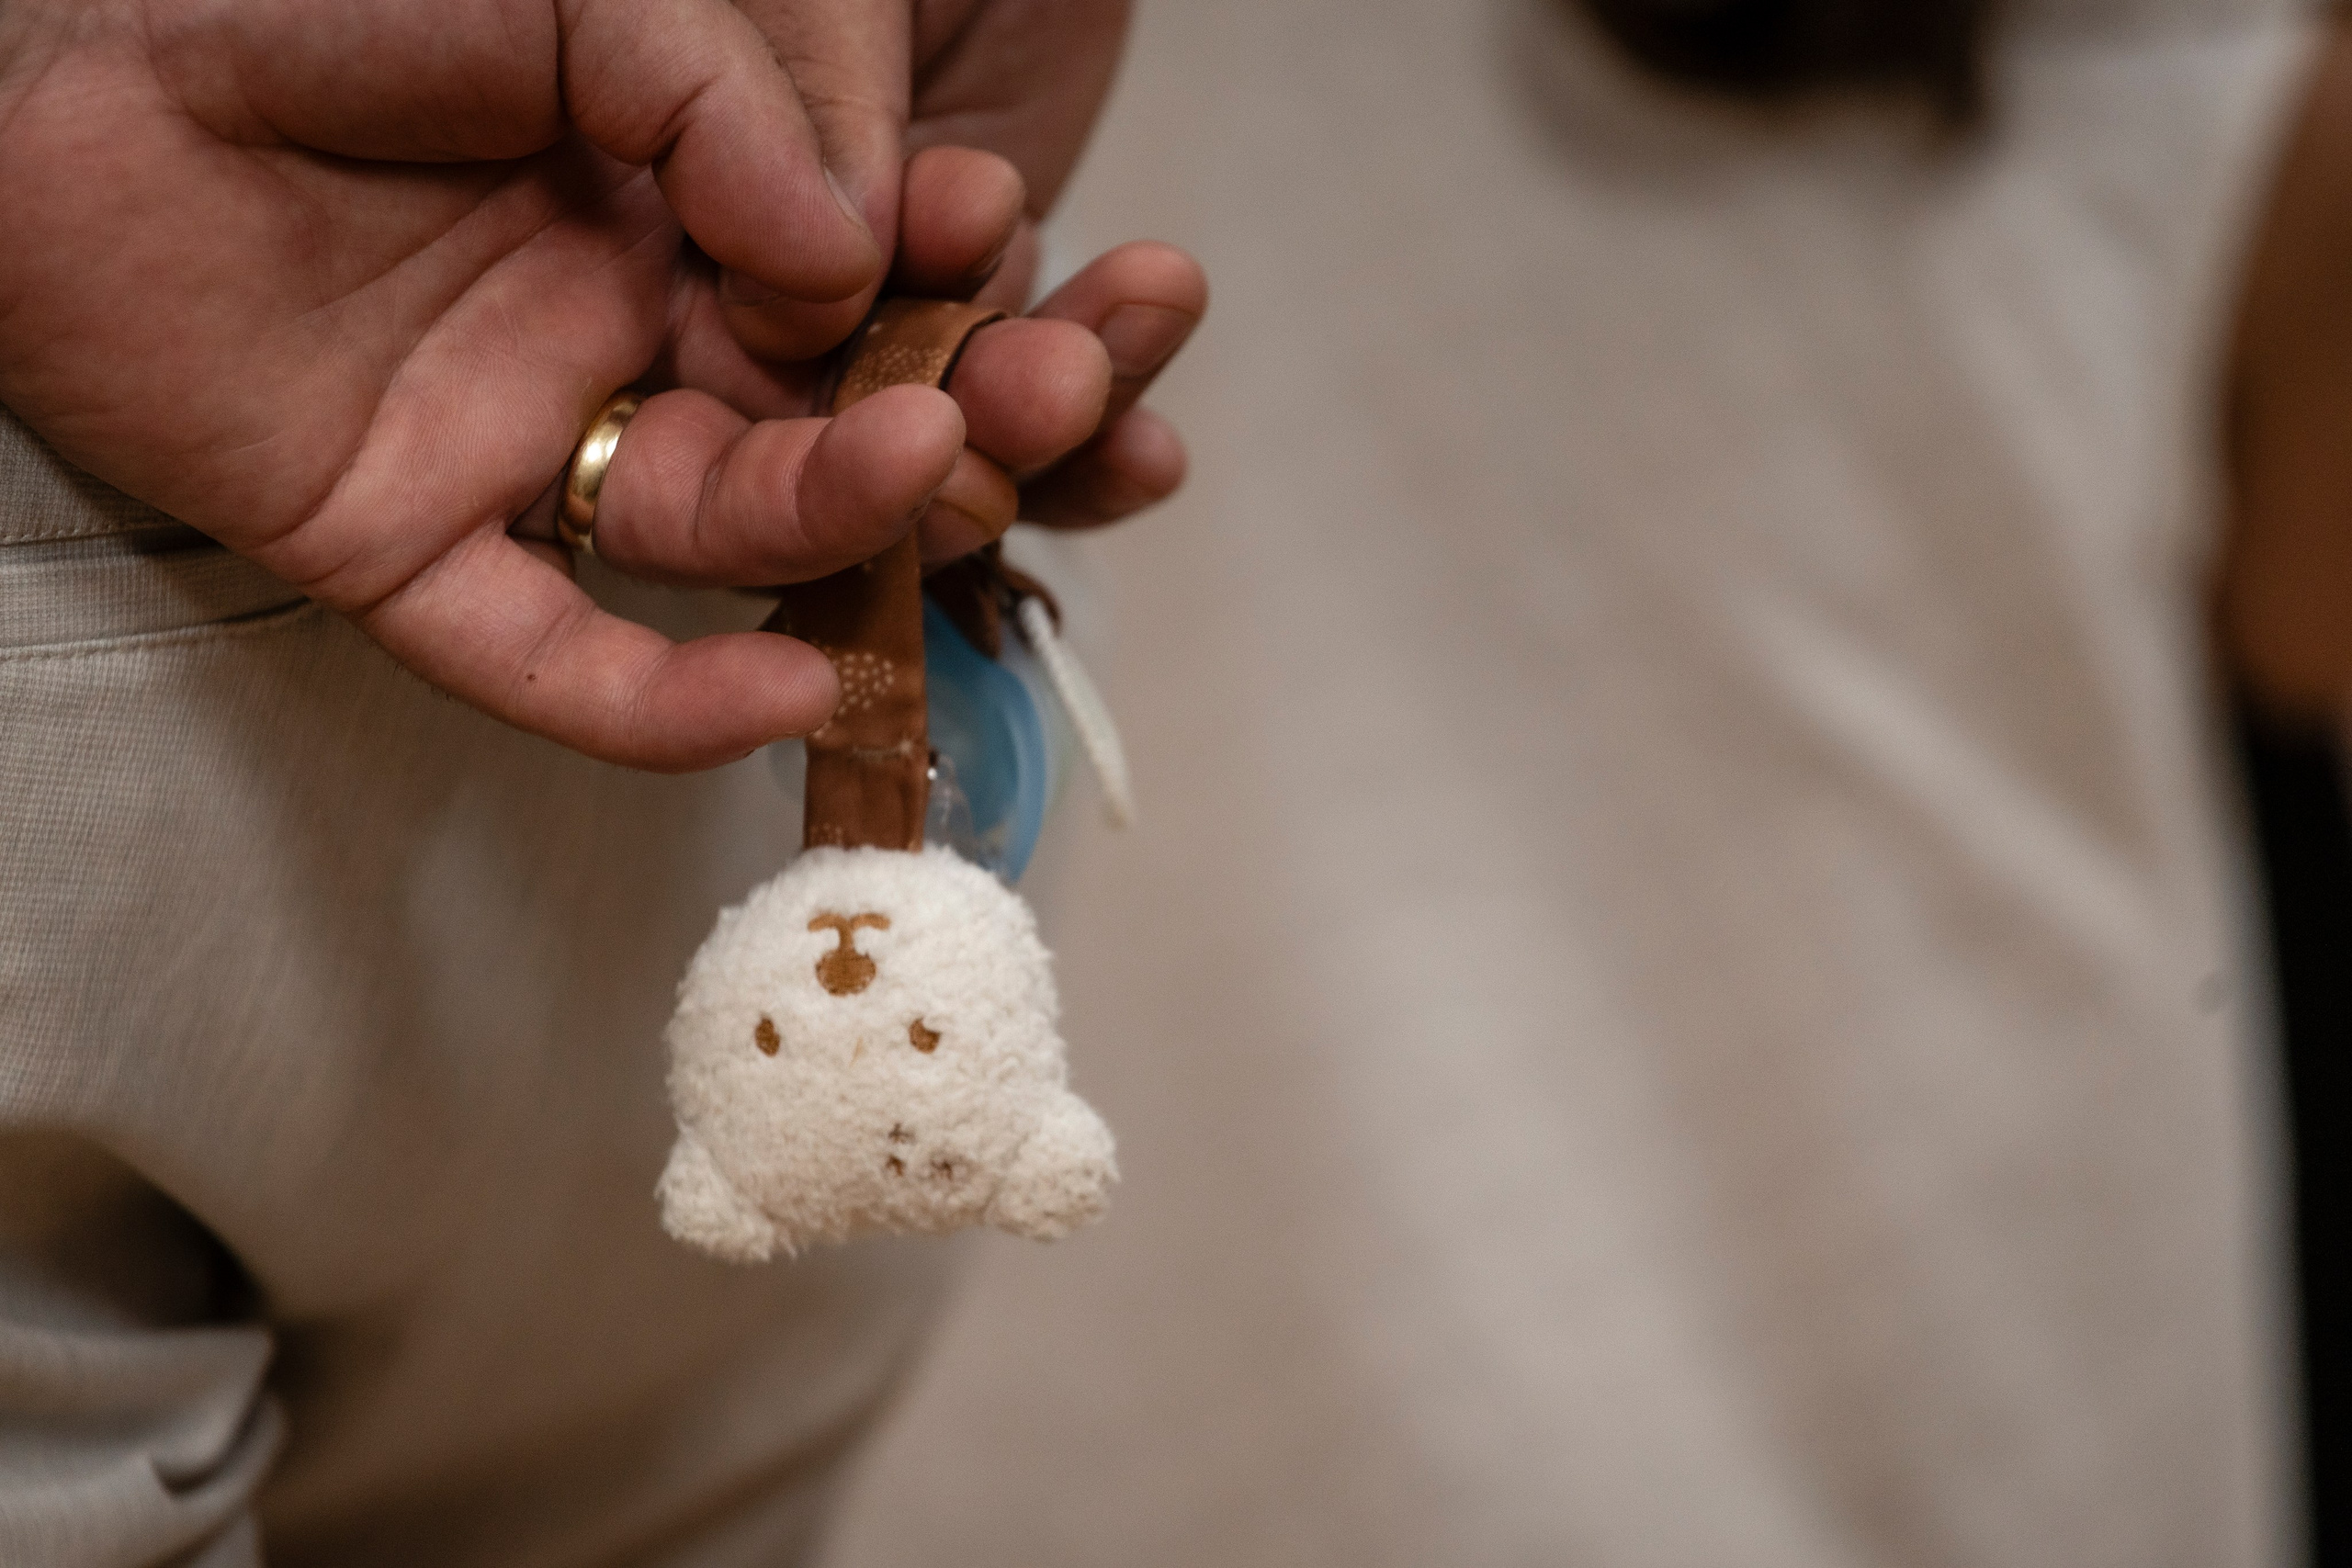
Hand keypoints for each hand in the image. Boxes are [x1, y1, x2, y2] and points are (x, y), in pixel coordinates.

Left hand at [0, 0, 1145, 768]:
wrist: (50, 75)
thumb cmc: (313, 4)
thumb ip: (721, 88)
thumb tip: (858, 249)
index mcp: (688, 218)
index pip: (884, 285)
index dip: (973, 276)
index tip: (1021, 237)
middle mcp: (634, 347)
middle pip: (846, 422)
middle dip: (983, 406)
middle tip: (1071, 381)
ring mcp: (532, 460)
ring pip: (726, 531)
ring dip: (850, 514)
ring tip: (939, 453)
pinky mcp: (411, 557)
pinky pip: (553, 661)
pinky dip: (663, 702)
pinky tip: (784, 689)